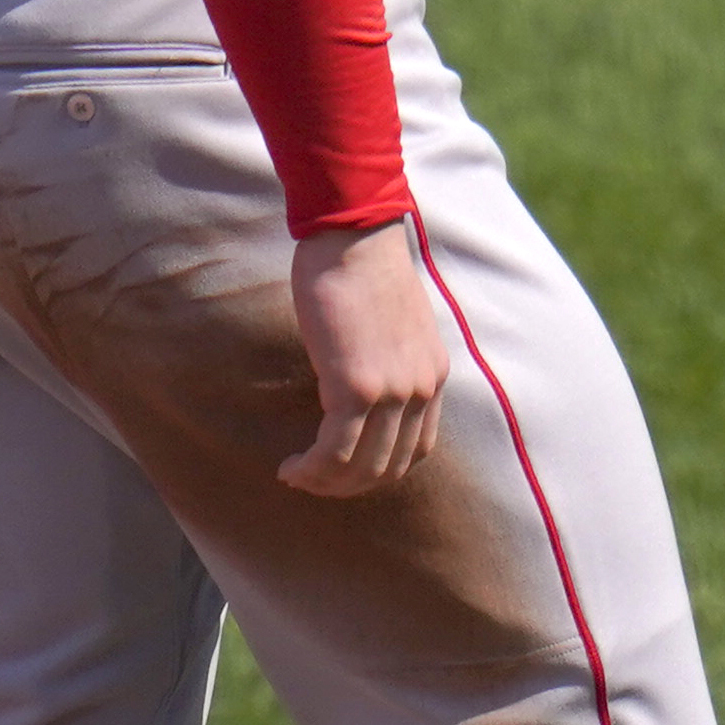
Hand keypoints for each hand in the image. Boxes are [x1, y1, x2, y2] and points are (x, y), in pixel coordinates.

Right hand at [281, 217, 450, 494]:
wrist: (355, 239)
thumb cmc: (365, 271)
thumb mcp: (397, 326)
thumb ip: (393, 361)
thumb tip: (366, 389)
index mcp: (434, 374)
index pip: (417, 449)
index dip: (380, 470)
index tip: (345, 469)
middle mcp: (421, 388)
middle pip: (390, 467)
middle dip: (349, 485)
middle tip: (314, 480)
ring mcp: (392, 392)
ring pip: (361, 468)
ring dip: (326, 483)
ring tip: (298, 476)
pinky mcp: (356, 388)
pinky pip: (333, 452)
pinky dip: (310, 469)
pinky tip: (291, 467)